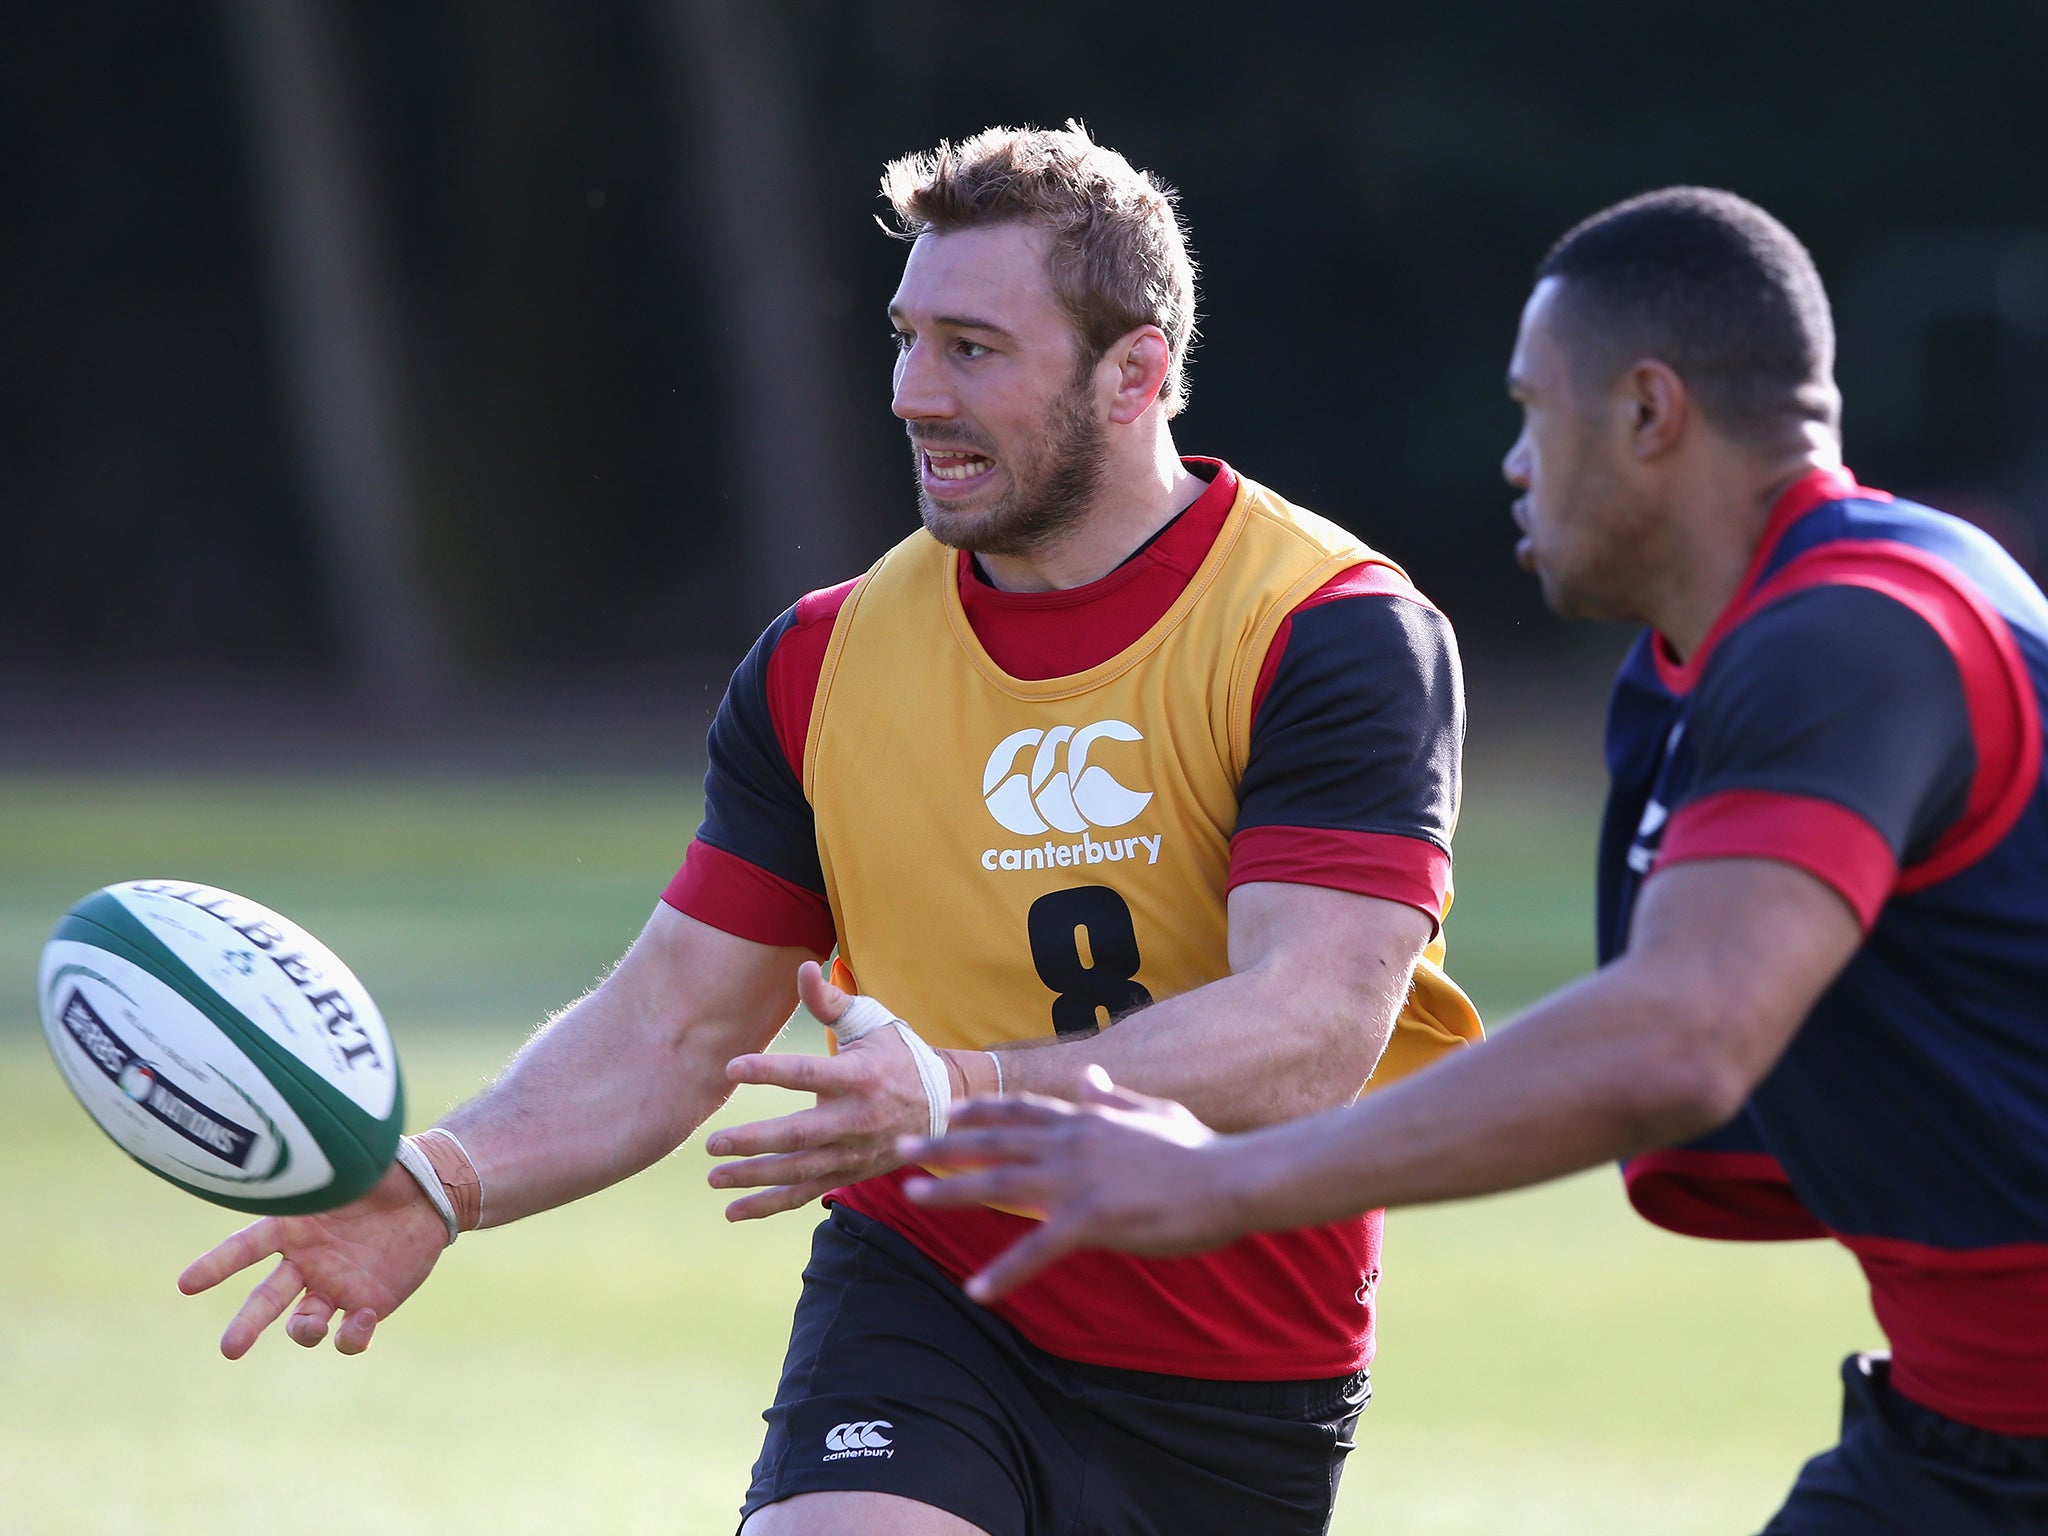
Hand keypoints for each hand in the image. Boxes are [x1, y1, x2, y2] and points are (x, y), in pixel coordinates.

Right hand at [177, 1160, 450, 1358]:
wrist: (429, 1194)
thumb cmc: (384, 1172)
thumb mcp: (356, 1163)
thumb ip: (331, 1171)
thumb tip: (308, 1161)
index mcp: (293, 1226)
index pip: (245, 1247)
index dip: (216, 1266)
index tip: (186, 1285)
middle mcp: (306, 1262)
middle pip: (266, 1300)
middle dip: (246, 1325)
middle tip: (229, 1350)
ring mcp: (334, 1287)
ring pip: (303, 1325)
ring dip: (303, 1331)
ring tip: (311, 1325)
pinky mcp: (365, 1306)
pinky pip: (348, 1336)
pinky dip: (350, 1337)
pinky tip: (362, 1319)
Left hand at [706, 962, 942, 1220]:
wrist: (943, 1104)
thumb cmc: (898, 1054)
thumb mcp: (872, 1021)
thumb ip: (831, 1001)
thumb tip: (803, 969)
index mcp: (861, 1077)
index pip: (808, 1074)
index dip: (769, 1071)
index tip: (731, 1068)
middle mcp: (857, 1120)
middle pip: (798, 1135)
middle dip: (753, 1141)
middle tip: (712, 1142)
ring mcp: (853, 1153)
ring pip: (798, 1171)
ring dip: (753, 1177)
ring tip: (713, 1176)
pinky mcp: (848, 1174)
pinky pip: (805, 1194)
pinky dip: (769, 1206)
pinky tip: (733, 1212)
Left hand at [899, 1066, 1249, 1300]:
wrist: (1233, 1177)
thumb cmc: (1201, 1148)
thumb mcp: (1154, 1112)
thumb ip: (1114, 1098)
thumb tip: (1089, 1077)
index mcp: (1086, 1119)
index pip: (1019, 1110)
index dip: (978, 1111)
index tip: (943, 1111)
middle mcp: (1073, 1141)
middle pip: (993, 1140)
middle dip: (942, 1144)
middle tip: (899, 1147)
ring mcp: (1078, 1179)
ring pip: (999, 1183)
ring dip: (951, 1191)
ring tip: (912, 1197)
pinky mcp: (1093, 1219)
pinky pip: (1037, 1250)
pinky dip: (1005, 1272)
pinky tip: (977, 1290)